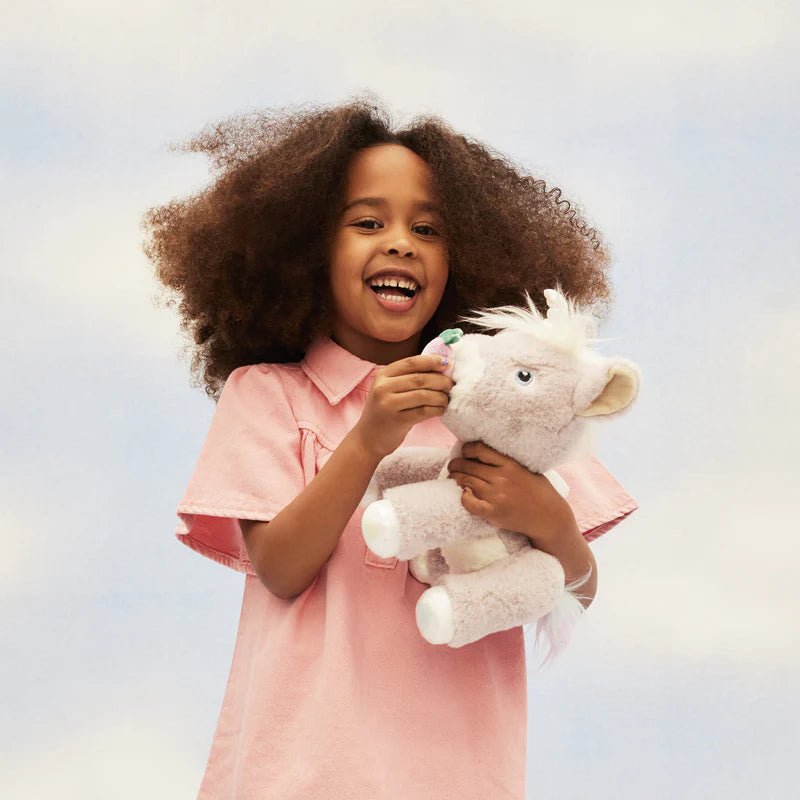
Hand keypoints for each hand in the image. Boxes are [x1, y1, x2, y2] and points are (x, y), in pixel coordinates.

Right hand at [351, 354, 452, 459]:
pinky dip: (436, 409)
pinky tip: (440, 410)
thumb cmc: (384, 412)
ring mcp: (388, 404)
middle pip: (420, 379)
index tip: (447, 364)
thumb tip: (440, 367)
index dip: (432, 361)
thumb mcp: (389, 390)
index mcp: (383, 375)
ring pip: (423, 395)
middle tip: (451, 385)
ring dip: (441, 396)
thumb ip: (408, 378)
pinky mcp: (397, 420)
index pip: (411, 363)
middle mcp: (383, 387)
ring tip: (446, 399)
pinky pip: (423, 411)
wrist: (367, 439)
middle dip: (440, 380)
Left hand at [447, 441, 577, 547]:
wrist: (549, 518)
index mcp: (510, 464)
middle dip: (456, 465)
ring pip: (466, 482)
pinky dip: (463, 498)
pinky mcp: (493, 512)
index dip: (466, 449)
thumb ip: (507, 462)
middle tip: (453, 466)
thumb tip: (484, 454)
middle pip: (468, 466)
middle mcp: (502, 478)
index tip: (464, 452)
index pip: (479, 449)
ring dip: (456, 479)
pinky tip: (464, 495)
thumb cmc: (540, 492)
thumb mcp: (527, 469)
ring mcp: (497, 495)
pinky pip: (469, 503)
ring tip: (454, 478)